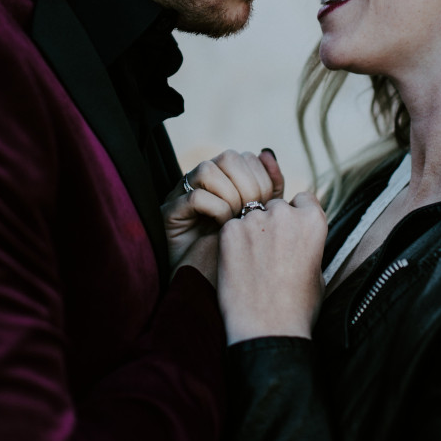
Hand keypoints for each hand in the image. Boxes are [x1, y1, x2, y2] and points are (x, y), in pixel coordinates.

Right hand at [163, 149, 284, 270]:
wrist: (211, 287)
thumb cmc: (237, 253)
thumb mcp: (260, 219)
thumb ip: (270, 189)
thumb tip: (268, 153)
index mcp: (225, 178)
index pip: (248, 158)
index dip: (263, 179)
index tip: (268, 206)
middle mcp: (203, 181)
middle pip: (229, 158)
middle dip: (249, 186)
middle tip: (253, 213)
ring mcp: (183, 193)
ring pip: (208, 170)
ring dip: (230, 196)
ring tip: (237, 220)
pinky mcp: (170, 212)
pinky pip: (195, 196)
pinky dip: (215, 210)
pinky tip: (222, 228)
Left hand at [217, 191, 326, 344]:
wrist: (268, 330)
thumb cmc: (298, 308)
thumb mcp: (318, 271)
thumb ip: (309, 244)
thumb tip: (300, 237)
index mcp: (313, 221)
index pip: (303, 199)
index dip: (296, 215)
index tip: (290, 233)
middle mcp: (285, 214)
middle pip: (274, 206)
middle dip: (271, 223)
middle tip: (268, 253)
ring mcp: (255, 220)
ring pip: (250, 215)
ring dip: (251, 232)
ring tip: (252, 264)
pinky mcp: (230, 231)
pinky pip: (231, 228)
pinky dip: (232, 242)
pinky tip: (237, 266)